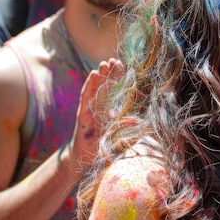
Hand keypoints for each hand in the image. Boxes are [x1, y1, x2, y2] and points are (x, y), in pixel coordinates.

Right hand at [67, 58, 124, 173]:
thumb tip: (137, 120)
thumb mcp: (118, 138)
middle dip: (110, 74)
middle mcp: (100, 108)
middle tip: (115, 59)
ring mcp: (90, 110)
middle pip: (105, 88)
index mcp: (109, 112)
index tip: (125, 68)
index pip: (116, 93)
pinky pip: (86, 97)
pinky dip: (89, 85)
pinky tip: (94, 74)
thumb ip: (127, 129)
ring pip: (96, 89)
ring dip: (101, 75)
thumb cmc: (102, 149)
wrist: (83, 160)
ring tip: (105, 62)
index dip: (120, 81)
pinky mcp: (82, 114)